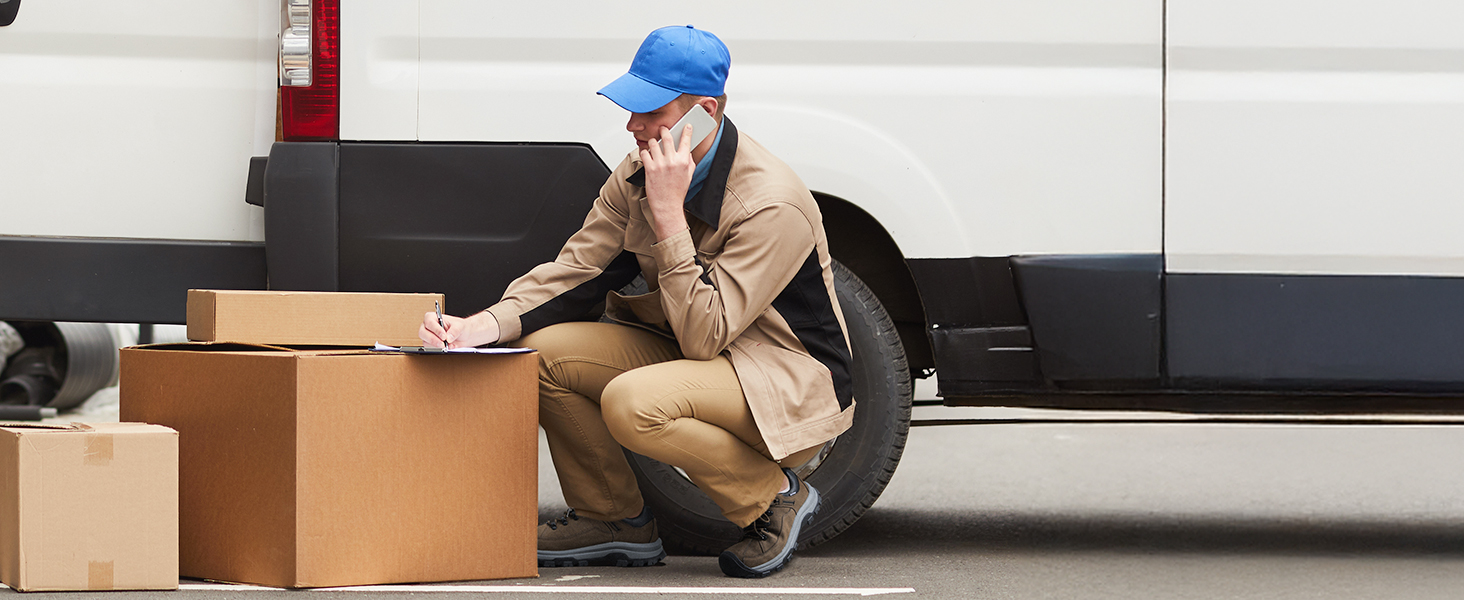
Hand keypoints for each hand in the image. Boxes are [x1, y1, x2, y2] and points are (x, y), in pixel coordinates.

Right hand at [419, 310, 499, 348]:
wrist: (468, 336)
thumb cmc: (464, 328)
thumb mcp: (462, 327)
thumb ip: (456, 330)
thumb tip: (449, 338)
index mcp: (434, 318)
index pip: (428, 321)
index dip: (435, 328)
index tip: (444, 335)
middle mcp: (430, 327)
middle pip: (422, 331)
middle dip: (432, 338)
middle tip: (443, 344)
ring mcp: (430, 336)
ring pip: (424, 341)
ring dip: (433, 345)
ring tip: (445, 348)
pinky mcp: (432, 346)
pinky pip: (429, 348)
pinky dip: (435, 350)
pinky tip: (444, 350)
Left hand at [639, 124, 694, 239]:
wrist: (667, 205)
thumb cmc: (677, 192)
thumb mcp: (689, 176)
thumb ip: (689, 162)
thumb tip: (687, 150)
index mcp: (683, 162)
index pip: (686, 140)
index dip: (686, 130)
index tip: (685, 126)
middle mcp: (672, 161)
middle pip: (667, 137)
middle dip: (664, 130)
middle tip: (663, 129)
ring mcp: (660, 164)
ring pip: (654, 143)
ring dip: (653, 142)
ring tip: (654, 144)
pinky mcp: (649, 168)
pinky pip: (644, 153)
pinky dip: (645, 152)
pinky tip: (647, 154)